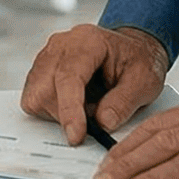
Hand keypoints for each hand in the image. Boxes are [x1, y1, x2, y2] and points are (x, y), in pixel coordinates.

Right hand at [21, 24, 169, 144]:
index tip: (76, 135)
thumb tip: (102, 123)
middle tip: (91, 121)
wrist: (132, 49)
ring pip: (35, 96)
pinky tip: (75, 104)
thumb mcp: (144, 82)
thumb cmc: (137, 60)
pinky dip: (52, 110)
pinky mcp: (41, 69)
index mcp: (88, 42)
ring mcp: (48, 55)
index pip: (68, 77)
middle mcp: (62, 45)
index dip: (69, 109)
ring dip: (58, 113)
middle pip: (44, 88)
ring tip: (86, 108)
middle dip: (64, 115)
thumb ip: (124, 103)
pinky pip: (34, 97)